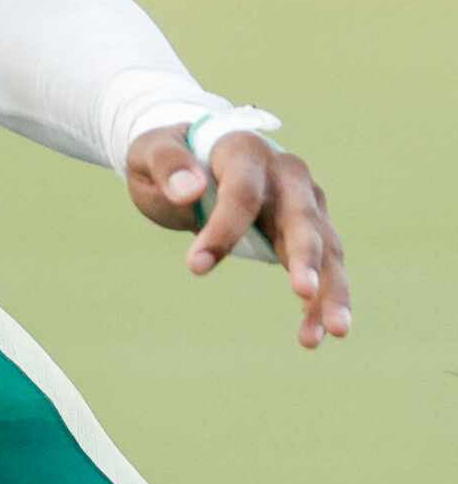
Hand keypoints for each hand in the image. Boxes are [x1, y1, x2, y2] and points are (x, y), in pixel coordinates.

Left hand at [125, 115, 350, 349]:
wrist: (193, 155)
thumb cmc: (168, 157)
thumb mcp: (151, 152)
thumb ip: (167, 165)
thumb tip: (189, 190)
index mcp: (245, 150)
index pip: (243, 192)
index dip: (223, 230)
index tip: (194, 267)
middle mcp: (287, 174)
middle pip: (301, 218)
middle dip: (305, 257)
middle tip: (302, 292)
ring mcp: (305, 203)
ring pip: (327, 248)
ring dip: (331, 290)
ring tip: (332, 331)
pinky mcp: (311, 231)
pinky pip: (326, 268)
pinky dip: (325, 300)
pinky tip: (317, 333)